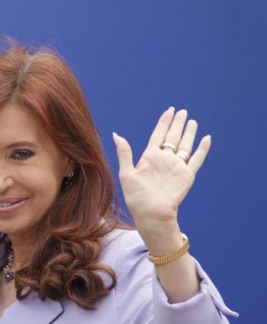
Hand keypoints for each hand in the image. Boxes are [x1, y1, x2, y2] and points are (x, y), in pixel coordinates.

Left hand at [112, 107, 209, 231]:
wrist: (151, 212)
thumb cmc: (136, 196)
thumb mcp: (126, 172)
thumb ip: (125, 152)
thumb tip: (117, 134)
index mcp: (149, 157)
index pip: (158, 135)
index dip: (164, 122)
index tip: (169, 111)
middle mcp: (164, 160)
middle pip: (172, 137)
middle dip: (177, 123)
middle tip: (182, 111)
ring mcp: (176, 166)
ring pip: (185, 145)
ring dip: (189, 133)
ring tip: (193, 121)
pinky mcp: (187, 175)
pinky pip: (197, 159)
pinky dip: (202, 149)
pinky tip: (207, 138)